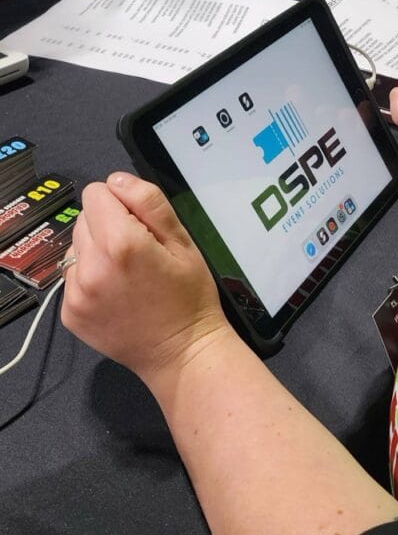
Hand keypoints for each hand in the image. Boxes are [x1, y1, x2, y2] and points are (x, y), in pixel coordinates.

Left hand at [60, 173, 228, 382]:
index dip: (122, 204)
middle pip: (83, 218)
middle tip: (139, 255)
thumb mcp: (183, 241)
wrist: (183, 354)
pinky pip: (71, 277)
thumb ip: (148, 202)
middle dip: (108, 227)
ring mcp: (76, 293)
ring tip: (127, 276)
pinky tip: (116, 294)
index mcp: (120, 243)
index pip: (97, 193)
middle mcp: (91, 267)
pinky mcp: (70, 312)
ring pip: (75, 247)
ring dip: (96, 253)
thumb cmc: (190, 298)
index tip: (143, 228)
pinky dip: (90, 279)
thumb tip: (115, 180)